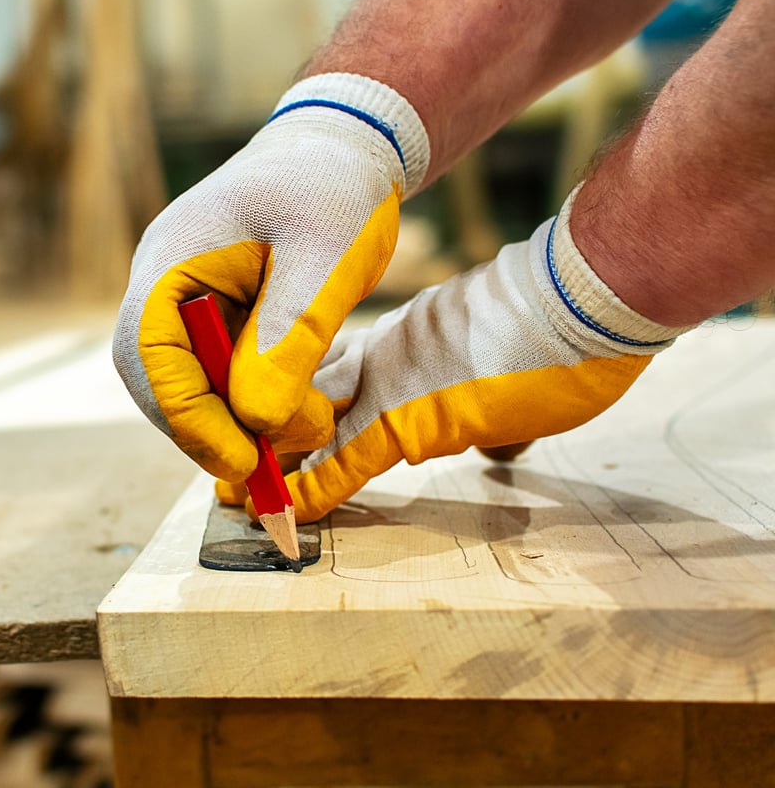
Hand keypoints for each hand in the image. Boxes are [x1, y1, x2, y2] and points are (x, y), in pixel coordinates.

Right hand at [113, 73, 429, 482]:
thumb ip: (289, 335)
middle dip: (214, 430)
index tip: (242, 461)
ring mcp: (185, 301)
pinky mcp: (213, 317)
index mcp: (173, 257)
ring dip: (239, 421)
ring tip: (310, 425)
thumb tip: (255, 421)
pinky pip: (218, 373)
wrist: (343, 147)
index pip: (149, 353)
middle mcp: (164, 284)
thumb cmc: (335, 187)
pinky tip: (302, 409)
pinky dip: (253, 402)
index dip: (188, 417)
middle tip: (277, 464)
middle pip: (160, 380)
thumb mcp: (326, 257)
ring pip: (190, 385)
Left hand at [256, 188, 694, 521]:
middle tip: (228, 458)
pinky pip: (346, 461)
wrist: (581, 299)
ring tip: (232, 490)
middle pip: (305, 403)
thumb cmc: (563, 333)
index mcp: (406, 350)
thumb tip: (499, 445)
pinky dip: (314, 488)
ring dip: (272, 464)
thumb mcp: (514, 376)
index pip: (337, 382)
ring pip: (312, 431)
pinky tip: (279, 509)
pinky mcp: (408, 418)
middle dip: (265, 433)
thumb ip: (491, 412)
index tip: (275, 432)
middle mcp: (385, 367)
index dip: (301, 409)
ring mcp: (390, 389)